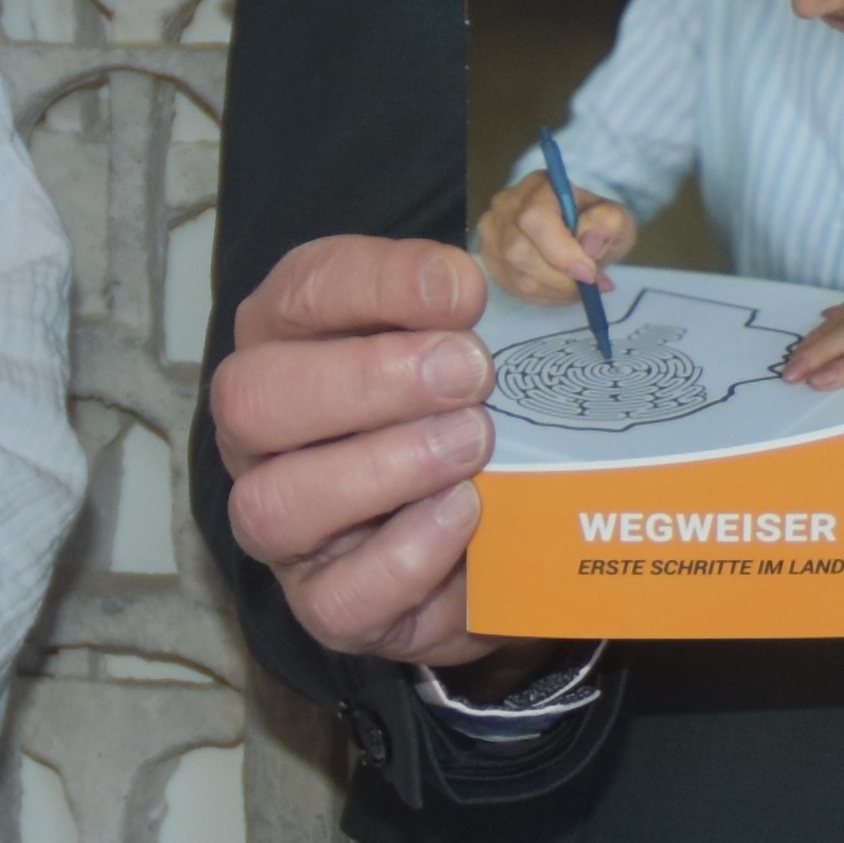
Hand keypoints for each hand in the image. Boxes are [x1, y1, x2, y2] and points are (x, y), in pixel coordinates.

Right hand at [209, 235, 506, 665]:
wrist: (490, 539)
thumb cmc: (468, 412)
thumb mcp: (489, 335)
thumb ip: (520, 281)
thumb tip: (589, 238)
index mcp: (291, 340)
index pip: (304, 291)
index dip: (380, 283)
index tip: (465, 289)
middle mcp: (264, 434)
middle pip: (254, 399)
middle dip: (366, 380)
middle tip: (466, 374)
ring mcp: (285, 526)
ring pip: (277, 503)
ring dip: (383, 468)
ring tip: (471, 445)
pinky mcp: (326, 604)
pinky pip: (339, 595)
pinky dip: (406, 556)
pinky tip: (464, 516)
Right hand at [473, 170, 634, 302]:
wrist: (579, 232)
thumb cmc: (595, 223)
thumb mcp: (616, 219)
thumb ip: (607, 224)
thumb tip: (588, 242)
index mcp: (539, 186)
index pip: (535, 218)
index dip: (561, 252)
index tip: (589, 274)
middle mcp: (507, 204)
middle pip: (519, 251)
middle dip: (559, 279)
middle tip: (588, 286)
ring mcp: (493, 231)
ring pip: (516, 275)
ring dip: (554, 291)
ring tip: (579, 289)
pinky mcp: (490, 257)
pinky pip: (512, 287)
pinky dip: (543, 296)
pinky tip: (561, 290)